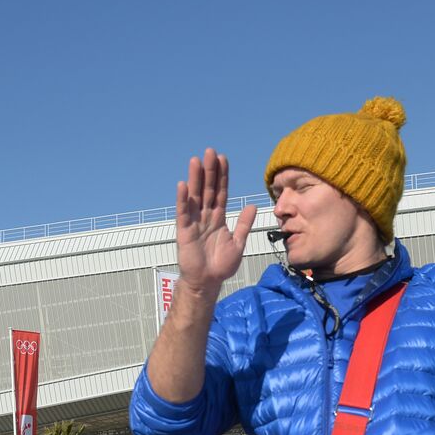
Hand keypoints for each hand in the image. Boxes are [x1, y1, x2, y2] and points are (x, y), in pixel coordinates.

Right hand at [175, 148, 257, 300]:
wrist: (207, 282)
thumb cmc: (221, 266)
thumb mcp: (238, 243)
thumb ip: (244, 224)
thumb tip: (252, 205)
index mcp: (218, 218)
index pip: (221, 192)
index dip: (222, 176)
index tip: (222, 159)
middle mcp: (205, 217)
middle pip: (208, 190)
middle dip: (209, 171)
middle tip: (210, 152)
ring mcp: (194, 222)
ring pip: (195, 197)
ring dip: (195, 179)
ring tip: (195, 161)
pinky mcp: (184, 231)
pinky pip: (183, 213)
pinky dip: (183, 199)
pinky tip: (183, 185)